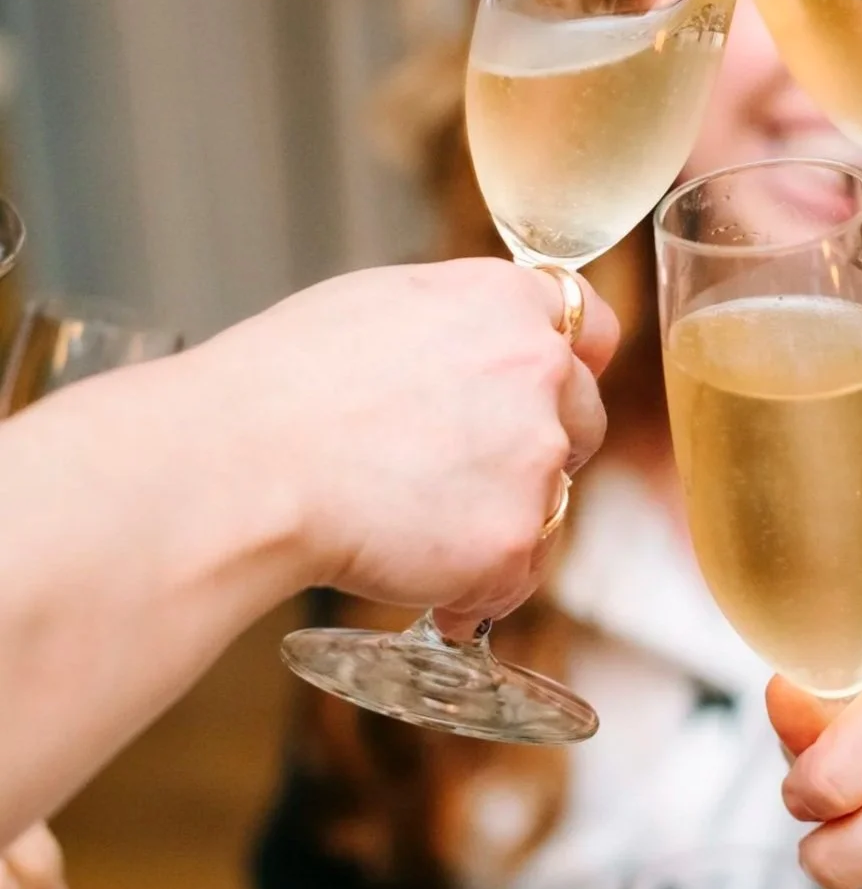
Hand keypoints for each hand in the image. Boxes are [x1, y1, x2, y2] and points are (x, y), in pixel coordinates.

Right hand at [172, 259, 618, 631]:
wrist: (240, 463)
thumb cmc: (280, 384)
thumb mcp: (380, 305)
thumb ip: (460, 324)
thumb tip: (481, 351)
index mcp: (504, 301)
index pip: (593, 324)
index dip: (573, 366)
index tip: (551, 394)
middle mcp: (539, 369)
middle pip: (584, 419)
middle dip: (535, 452)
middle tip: (454, 475)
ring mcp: (535, 455)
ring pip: (551, 503)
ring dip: (499, 522)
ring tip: (409, 531)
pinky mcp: (514, 537)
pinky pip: (514, 575)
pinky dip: (471, 588)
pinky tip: (411, 578)